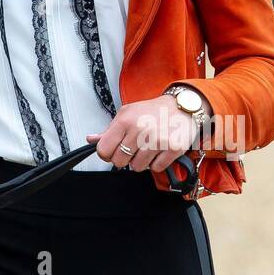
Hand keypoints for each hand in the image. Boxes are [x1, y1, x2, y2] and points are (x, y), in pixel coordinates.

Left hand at [85, 95, 200, 172]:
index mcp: (125, 120)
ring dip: (142, 161)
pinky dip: (157, 162)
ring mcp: (157, 140)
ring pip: (137, 167)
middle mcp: (140, 130)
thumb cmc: (153, 111)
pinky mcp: (173, 149)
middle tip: (133, 148)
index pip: (103, 150)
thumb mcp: (127, 114)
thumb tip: (91, 139)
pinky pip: (156, 168)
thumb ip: (109, 130)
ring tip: (148, 147)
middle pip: (119, 162)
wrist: (182, 106)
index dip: (106, 154)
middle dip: (125, 158)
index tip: (113, 151)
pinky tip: (159, 150)